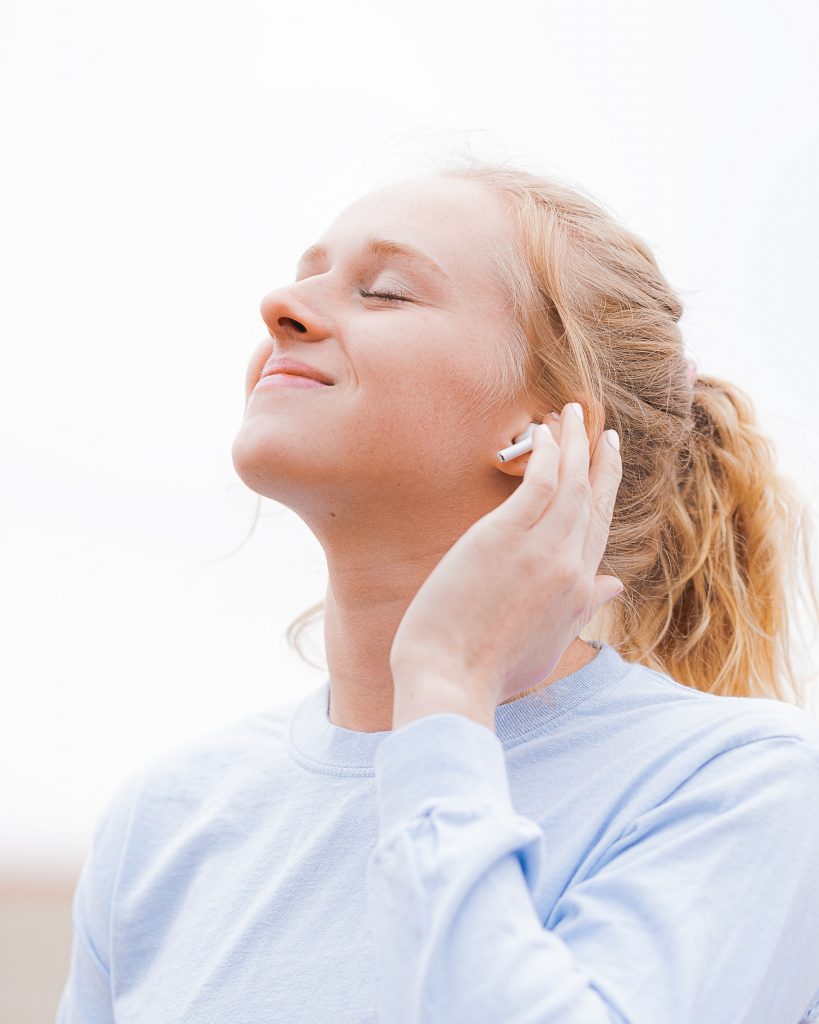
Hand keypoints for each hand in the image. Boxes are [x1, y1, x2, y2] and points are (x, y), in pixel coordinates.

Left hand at [389, 403, 623, 715]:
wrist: (452, 679)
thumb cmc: (490, 669)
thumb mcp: (550, 644)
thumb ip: (583, 609)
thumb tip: (613, 584)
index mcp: (577, 592)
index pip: (598, 530)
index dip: (605, 492)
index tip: (606, 464)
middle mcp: (570, 567)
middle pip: (592, 501)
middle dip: (599, 461)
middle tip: (602, 430)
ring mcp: (542, 550)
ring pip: (570, 484)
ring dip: (574, 443)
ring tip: (571, 411)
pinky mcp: (506, 536)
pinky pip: (540, 483)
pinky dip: (547, 454)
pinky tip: (544, 432)